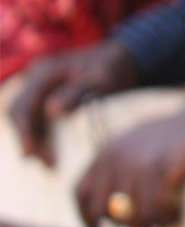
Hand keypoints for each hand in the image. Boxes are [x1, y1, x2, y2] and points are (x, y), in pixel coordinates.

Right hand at [7, 42, 138, 165]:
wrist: (122, 60)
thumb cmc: (112, 70)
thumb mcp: (100, 79)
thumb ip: (76, 93)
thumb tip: (52, 111)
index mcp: (45, 72)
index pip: (24, 105)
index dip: (25, 131)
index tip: (30, 154)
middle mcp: (36, 78)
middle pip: (20, 113)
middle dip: (29, 140)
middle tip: (45, 165)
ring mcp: (40, 87)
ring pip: (27, 118)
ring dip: (34, 140)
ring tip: (50, 166)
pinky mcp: (47, 96)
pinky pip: (38, 118)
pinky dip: (42, 136)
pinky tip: (53, 155)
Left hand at [74, 106, 184, 226]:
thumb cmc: (172, 137)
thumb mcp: (137, 147)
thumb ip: (119, 174)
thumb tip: (111, 217)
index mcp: (105, 153)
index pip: (81, 193)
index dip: (87, 219)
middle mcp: (116, 157)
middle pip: (103, 209)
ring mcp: (141, 160)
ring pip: (136, 212)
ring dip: (152, 224)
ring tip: (167, 222)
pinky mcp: (166, 165)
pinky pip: (161, 203)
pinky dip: (170, 214)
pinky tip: (179, 212)